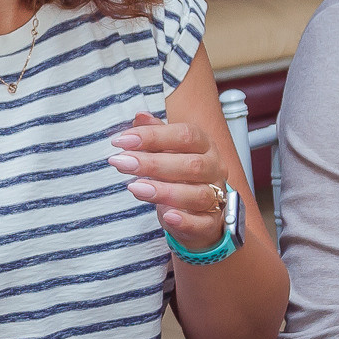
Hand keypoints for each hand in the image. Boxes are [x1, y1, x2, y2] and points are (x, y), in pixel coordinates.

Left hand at [108, 112, 229, 250]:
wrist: (197, 211)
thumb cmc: (180, 175)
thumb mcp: (167, 151)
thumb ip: (155, 134)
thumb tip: (140, 116)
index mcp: (205, 145)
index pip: (184, 135)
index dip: (152, 136)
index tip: (121, 141)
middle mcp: (214, 168)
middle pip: (191, 164)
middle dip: (152, 163)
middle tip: (121, 162)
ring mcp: (216, 196)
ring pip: (197, 194)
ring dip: (163, 191)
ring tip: (134, 187)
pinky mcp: (211, 222)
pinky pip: (202, 223)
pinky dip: (185, 220)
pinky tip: (166, 215)